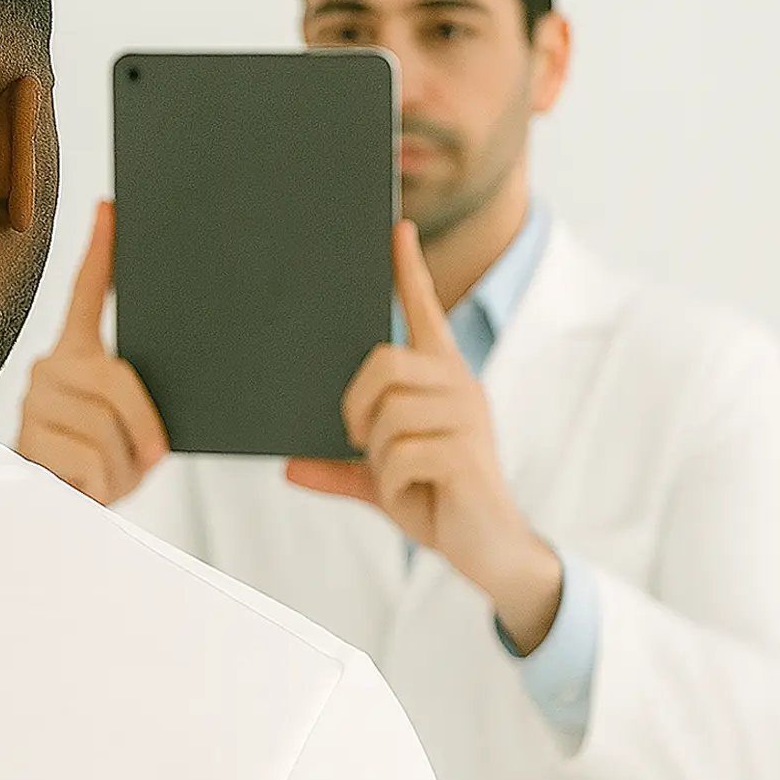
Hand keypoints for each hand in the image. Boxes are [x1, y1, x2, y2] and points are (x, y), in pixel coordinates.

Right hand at [16, 200, 168, 504]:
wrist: (63, 513)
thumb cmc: (102, 463)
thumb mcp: (129, 425)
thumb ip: (137, 401)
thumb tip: (161, 409)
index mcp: (78, 355)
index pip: (88, 294)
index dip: (101, 250)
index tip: (111, 208)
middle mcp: (49, 367)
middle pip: (115, 380)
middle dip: (143, 429)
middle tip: (147, 456)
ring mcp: (35, 401)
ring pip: (105, 428)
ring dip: (123, 466)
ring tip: (107, 474)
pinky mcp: (26, 441)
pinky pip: (90, 460)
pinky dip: (104, 486)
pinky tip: (85, 488)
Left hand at [286, 220, 561, 652]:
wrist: (490, 550)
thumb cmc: (439, 500)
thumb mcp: (382, 481)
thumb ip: (340, 469)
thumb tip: (289, 467)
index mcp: (441, 378)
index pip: (425, 311)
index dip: (409, 271)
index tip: (397, 229)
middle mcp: (458, 385)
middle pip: (382, 363)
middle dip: (356, 407)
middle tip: (359, 441)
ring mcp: (466, 417)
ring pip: (387, 415)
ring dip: (377, 456)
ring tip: (399, 478)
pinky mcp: (466, 452)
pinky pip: (399, 455)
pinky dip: (390, 483)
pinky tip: (413, 496)